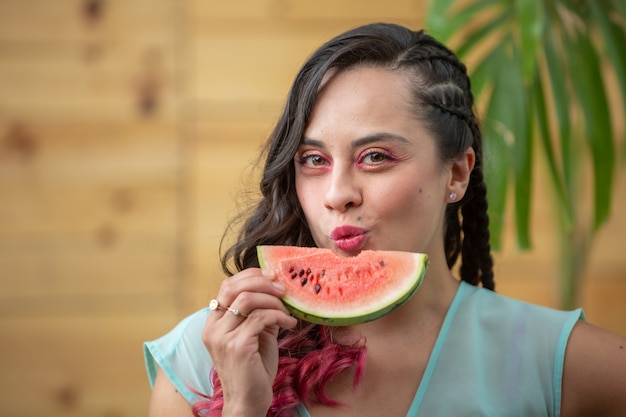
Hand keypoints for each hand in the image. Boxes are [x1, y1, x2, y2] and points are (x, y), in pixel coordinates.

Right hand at [202, 268, 297, 416]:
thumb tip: (275, 290)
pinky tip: (290, 323)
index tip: (272, 277)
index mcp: (214, 323)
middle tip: (283, 289)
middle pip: (235, 287)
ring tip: (287, 309)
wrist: (248, 402)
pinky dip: (280, 316)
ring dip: (273, 300)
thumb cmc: (253, 369)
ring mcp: (223, 337)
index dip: (250, 276)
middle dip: (262, 282)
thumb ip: (258, 313)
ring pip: (248, 299)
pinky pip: (261, 318)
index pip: (227, 285)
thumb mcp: (254, 335)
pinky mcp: (238, 346)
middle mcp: (213, 327)